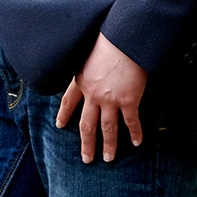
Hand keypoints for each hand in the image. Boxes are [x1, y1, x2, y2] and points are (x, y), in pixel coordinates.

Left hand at [56, 33, 147, 163]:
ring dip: (108, 145)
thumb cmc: (109, 38)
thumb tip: (87, 65)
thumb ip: (86, 63)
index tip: (59, 125)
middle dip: (86, 143)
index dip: (64, 114)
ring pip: (107, 129)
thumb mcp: (87, 50)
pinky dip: (135, 133)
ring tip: (108, 158)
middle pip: (86, 124)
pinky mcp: (128, 100)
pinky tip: (137, 142)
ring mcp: (110, 99)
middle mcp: (93, 94)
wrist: (125, 38)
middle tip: (86, 158)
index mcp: (81, 80)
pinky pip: (131, 122)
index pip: (68, 101)